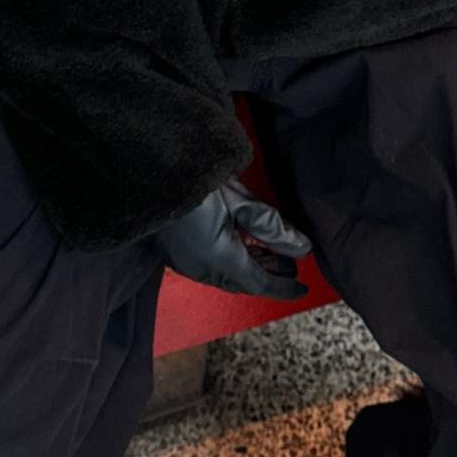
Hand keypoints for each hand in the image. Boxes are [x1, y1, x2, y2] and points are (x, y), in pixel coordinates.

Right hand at [152, 175, 312, 300]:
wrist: (154, 168)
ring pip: (225, 275)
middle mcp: (202, 269)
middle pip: (242, 282)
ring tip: (270, 254)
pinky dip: (230, 261)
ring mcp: (185, 263)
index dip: (283, 288)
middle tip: (290, 265)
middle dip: (267, 275)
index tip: (302, 289)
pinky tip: (240, 246)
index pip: (260, 283)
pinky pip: (209, 266)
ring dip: (249, 267)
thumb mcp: (242, 202)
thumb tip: (303, 249)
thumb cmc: (200, 180)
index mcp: (220, 259)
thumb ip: (273, 228)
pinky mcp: (175, 252)